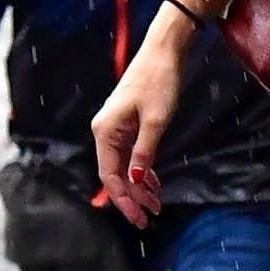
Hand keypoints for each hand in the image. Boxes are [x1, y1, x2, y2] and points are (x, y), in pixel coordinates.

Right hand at [91, 4, 196, 225]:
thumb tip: (136, 181)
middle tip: (149, 217)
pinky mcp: (129, 124)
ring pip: (125, 166)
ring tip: (156, 205)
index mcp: (105, 131)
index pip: (110, 175)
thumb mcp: (156, 122)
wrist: (164, 53)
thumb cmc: (159, 82)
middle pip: (115, 174)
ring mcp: (117, 128)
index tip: (138, 217)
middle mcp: (105, 131)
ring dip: (140, 186)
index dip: (123, 199)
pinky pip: (132, 154)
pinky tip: (155, 183)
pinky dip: (143, 170)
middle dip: (132, 197)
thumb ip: (144, 154)